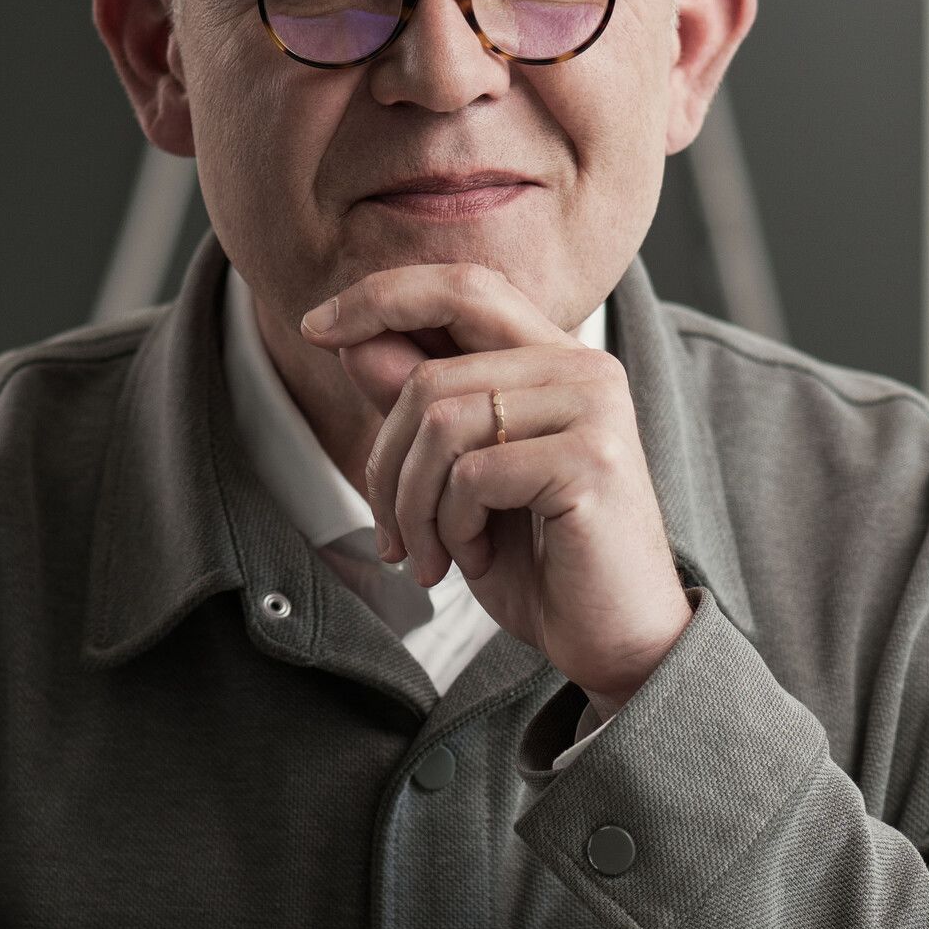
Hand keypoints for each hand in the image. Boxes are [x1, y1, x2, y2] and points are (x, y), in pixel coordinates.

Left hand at [298, 263, 694, 712]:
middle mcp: (583, 368)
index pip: (462, 287)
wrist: (613, 641)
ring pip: (442, 423)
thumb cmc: (538, 561)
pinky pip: (472, 473)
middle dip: (384, 460)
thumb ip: (419, 408)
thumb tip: (356, 342)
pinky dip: (451, 526)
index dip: (382, 297)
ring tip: (431, 555)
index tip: (314, 330)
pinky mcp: (592, 459)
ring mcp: (594, 408)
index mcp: (554, 359)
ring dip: (413, 504)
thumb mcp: (456, 480)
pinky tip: (471, 561)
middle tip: (389, 532)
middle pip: (431, 375)